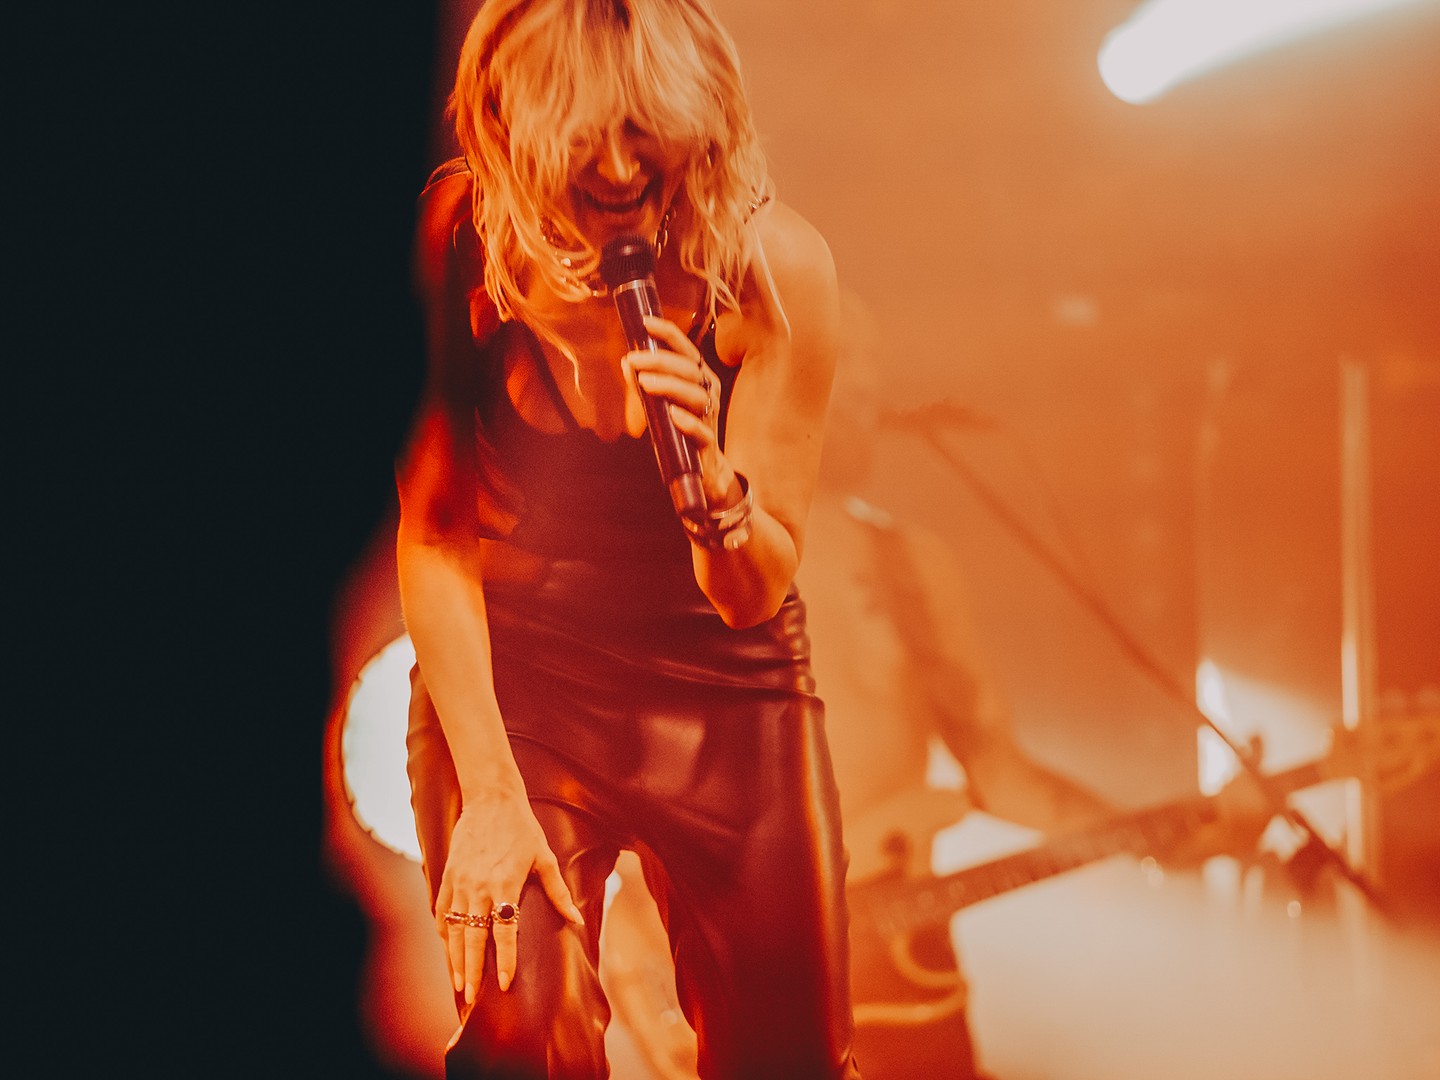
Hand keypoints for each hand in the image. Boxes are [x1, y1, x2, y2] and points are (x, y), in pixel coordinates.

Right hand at [434, 787, 582, 1001]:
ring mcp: (460, 882)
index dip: (504, 960)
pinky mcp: (447, 875)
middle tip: (471, 999)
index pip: (503, 932)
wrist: (491, 799)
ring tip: (459, 983)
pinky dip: (443, 932)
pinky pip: (442, 910)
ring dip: (455, 958)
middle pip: (473, 938)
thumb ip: (557, 891)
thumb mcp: (545, 857)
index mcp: (505, 884)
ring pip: (454, 929)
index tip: (504, 984)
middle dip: (472, 971)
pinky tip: (448, 949)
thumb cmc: (523, 828)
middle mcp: (479, 887)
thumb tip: (575, 918)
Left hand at [622, 314, 737, 506]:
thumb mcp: (661, 403)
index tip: (645, 323)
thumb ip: (645, 383)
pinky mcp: (707, 444)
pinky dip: (688, 422)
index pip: (686, 350)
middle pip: (689, 369)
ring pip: (696, 395)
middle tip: (633, 359)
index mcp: (699, 378)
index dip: (668, 334)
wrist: (703, 471)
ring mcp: (710, 417)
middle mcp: (708, 392)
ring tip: (645, 383)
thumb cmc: (680, 430)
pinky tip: (673, 415)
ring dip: (670, 386)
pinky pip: (701, 431)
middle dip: (660, 361)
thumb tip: (626, 361)